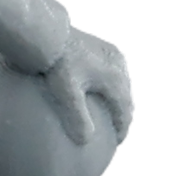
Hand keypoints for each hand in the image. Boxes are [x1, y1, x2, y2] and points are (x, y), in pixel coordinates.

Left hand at [42, 27, 134, 146]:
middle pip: (126, 96)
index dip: (122, 128)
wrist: (49, 33)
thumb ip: (77, 118)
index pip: (125, 110)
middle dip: (123, 114)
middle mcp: (119, 64)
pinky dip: (108, 85)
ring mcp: (112, 53)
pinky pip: (111, 70)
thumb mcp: (66, 94)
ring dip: (117, 99)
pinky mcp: (102, 45)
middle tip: (116, 131)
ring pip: (121, 82)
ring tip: (109, 111)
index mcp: (115, 78)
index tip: (117, 143)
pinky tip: (96, 89)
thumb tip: (85, 141)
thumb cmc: (57, 64)